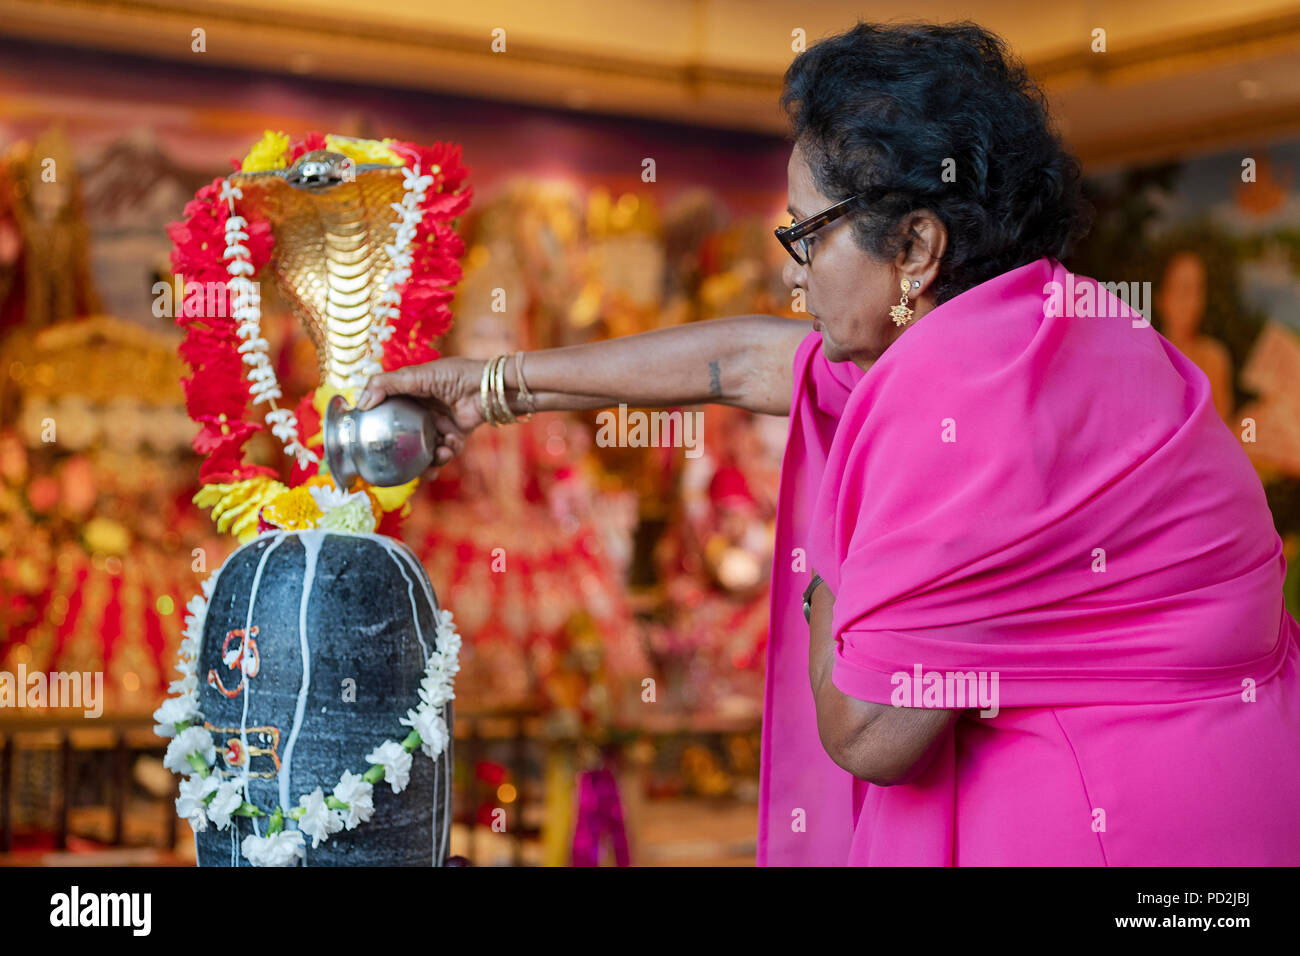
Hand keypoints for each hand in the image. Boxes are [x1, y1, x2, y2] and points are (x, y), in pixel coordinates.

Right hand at [355, 357, 486, 471]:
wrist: (487, 388)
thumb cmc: (453, 375)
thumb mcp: (414, 376)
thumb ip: (385, 385)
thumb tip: (360, 404)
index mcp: (410, 396)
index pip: (388, 413)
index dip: (379, 426)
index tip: (368, 440)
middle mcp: (422, 412)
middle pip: (405, 438)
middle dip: (402, 453)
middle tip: (395, 464)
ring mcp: (438, 426)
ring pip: (424, 450)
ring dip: (428, 458)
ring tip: (433, 457)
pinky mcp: (454, 437)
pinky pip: (444, 453)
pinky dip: (445, 454)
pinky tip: (447, 449)